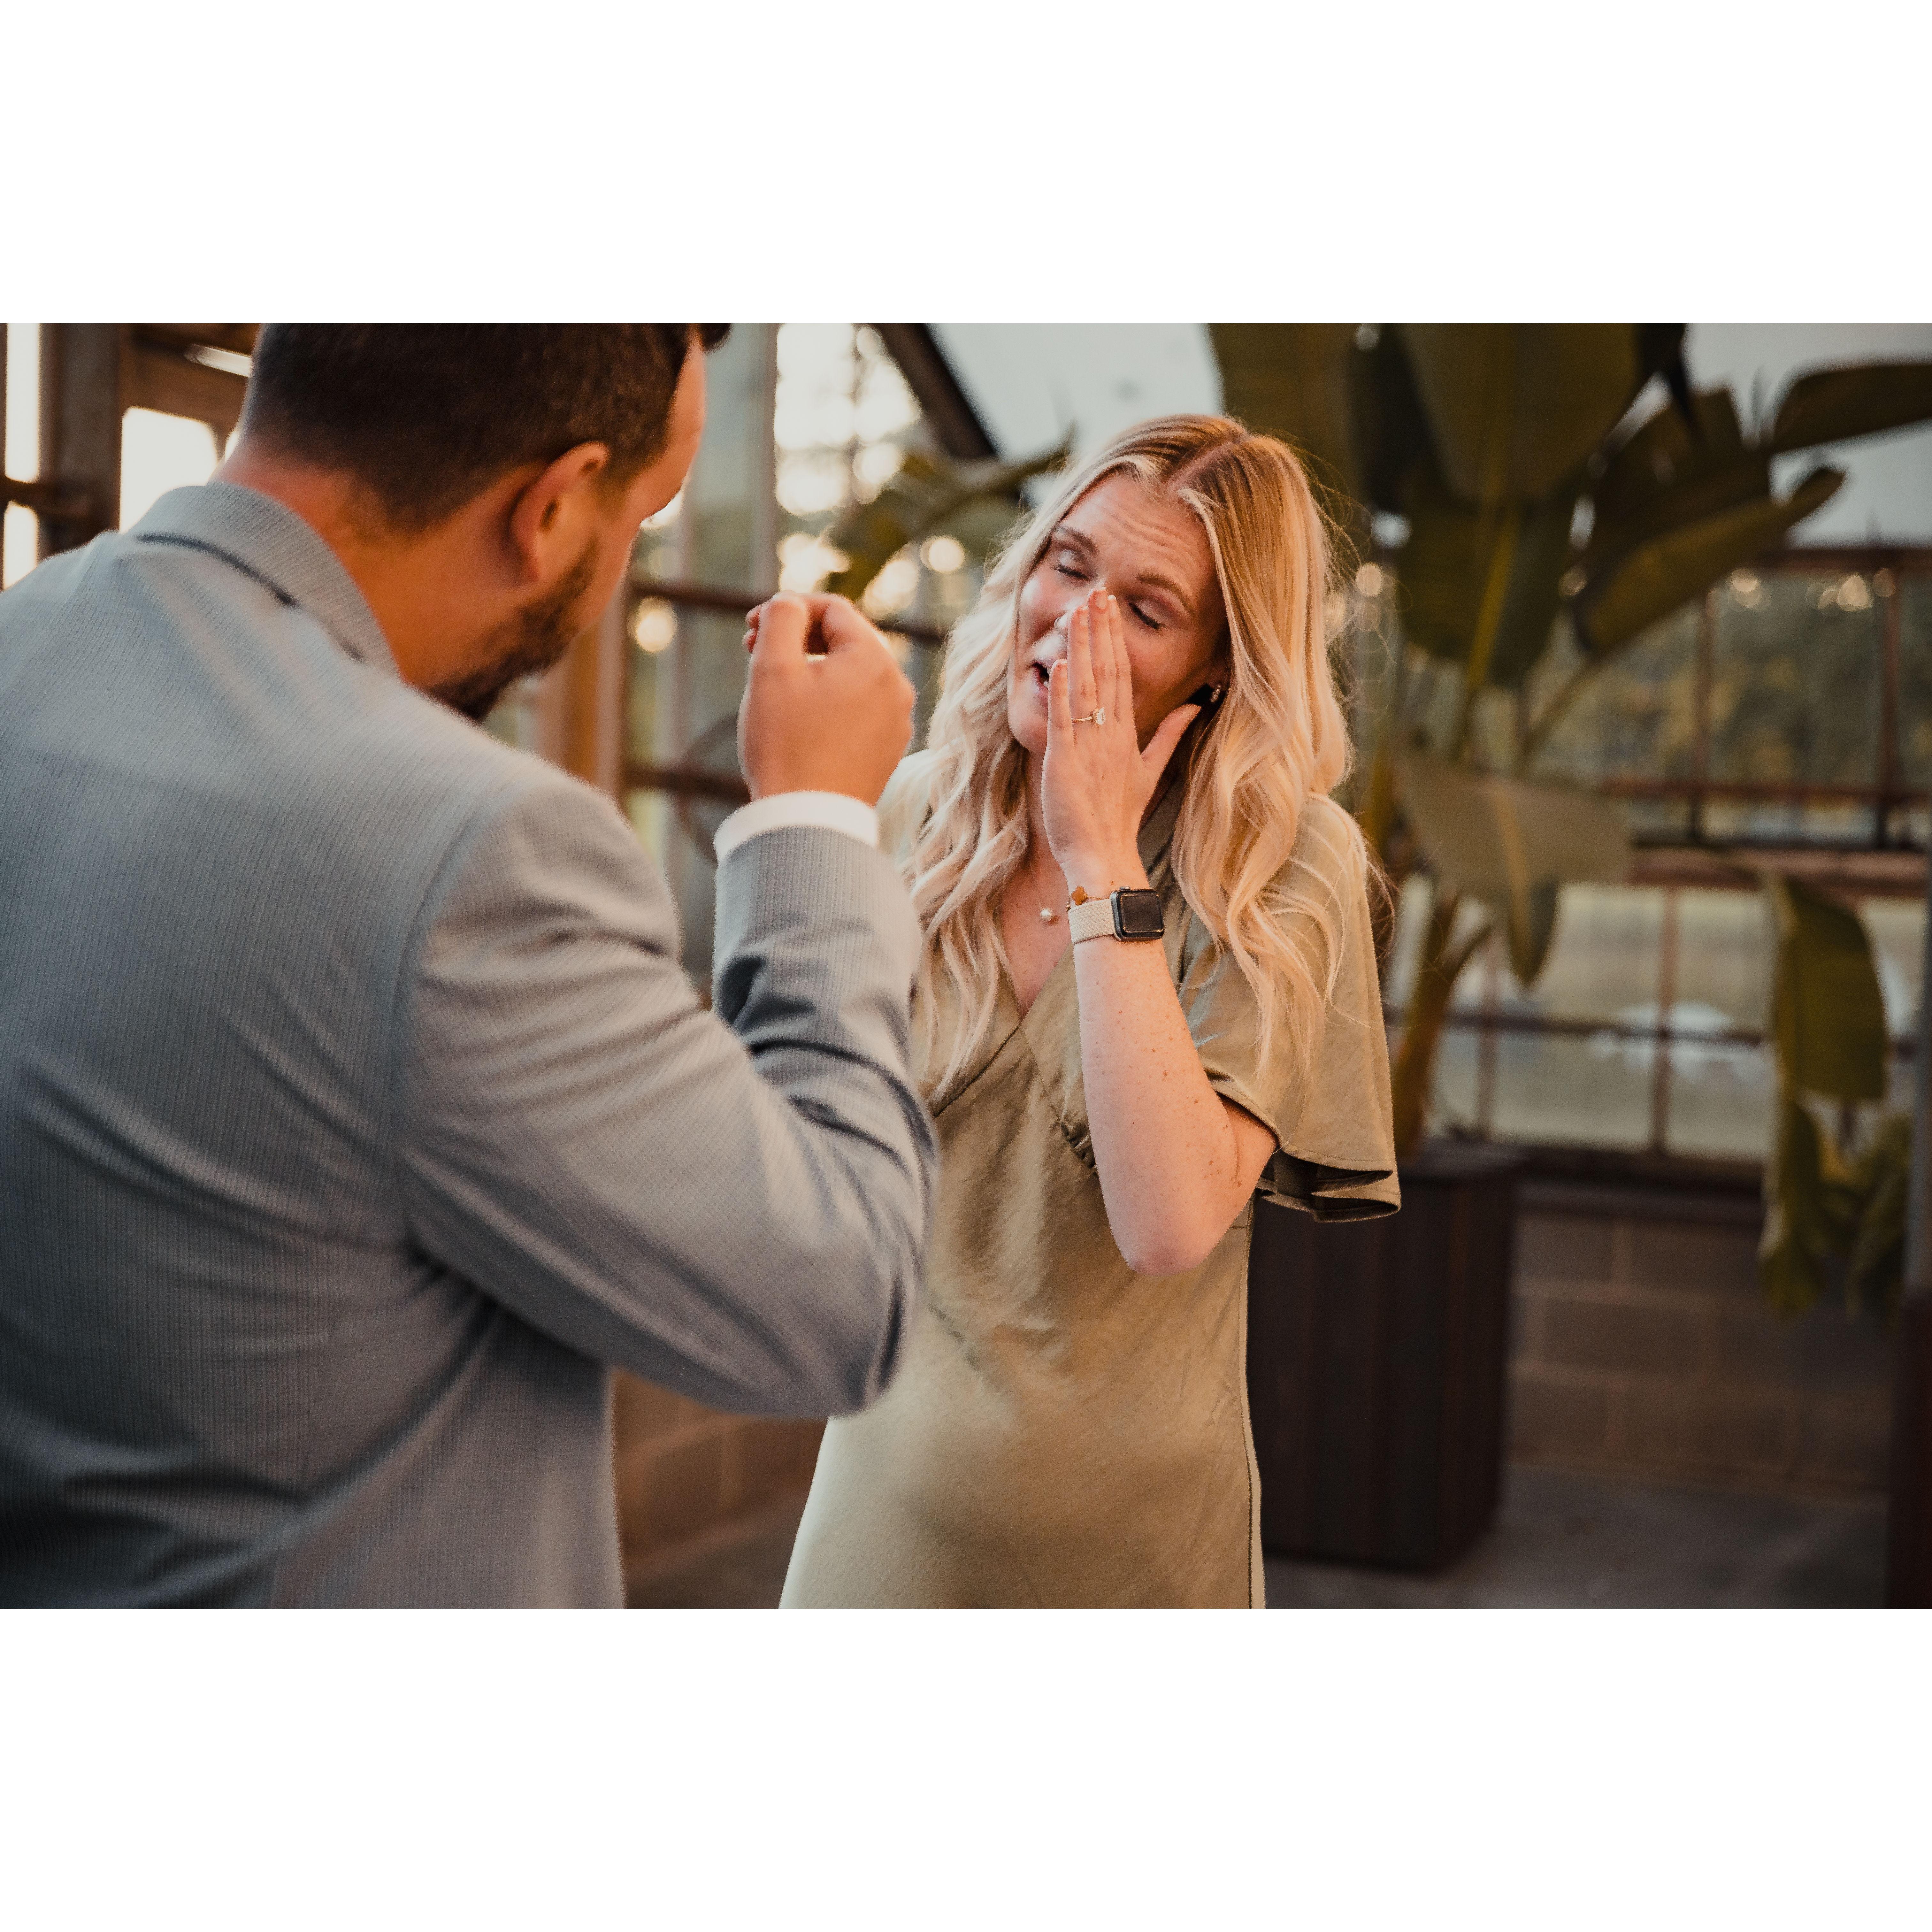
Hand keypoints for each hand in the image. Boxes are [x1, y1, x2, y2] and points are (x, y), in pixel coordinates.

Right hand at [737, 593, 914, 803]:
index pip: (833, 609)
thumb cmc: (786, 745)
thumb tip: (790, 603)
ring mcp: (896, 720)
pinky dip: (827, 700)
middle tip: (753, 650)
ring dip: (811, 668)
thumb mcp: (772, 668)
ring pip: (850, 674)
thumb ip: (781, 618)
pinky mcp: (887, 748)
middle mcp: (897, 687)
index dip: (788, 608)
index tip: (750, 626)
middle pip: (845, 640)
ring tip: (773, 686)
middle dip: (798, 638)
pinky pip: (857, 707)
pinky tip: (797, 717)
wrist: (808, 822)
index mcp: (875, 660)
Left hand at [1042, 589, 1198, 887]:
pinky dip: (1062, 692)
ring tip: (1079, 611)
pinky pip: (1063, 720)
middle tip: (1097, 592)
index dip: (1115, 639)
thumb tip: (1195, 707)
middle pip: (1107, 671)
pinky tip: (1060, 663)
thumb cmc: (1119, 817)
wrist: (1104, 853)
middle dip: (1101, 631)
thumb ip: (1170, 736)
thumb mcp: (1149, 772)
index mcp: (1126, 734)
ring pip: (1086, 688)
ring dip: (1082, 648)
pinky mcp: (1064, 761)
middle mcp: (1110, 734)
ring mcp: (1088, 746)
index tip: (1110, 607)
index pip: (1122, 675)